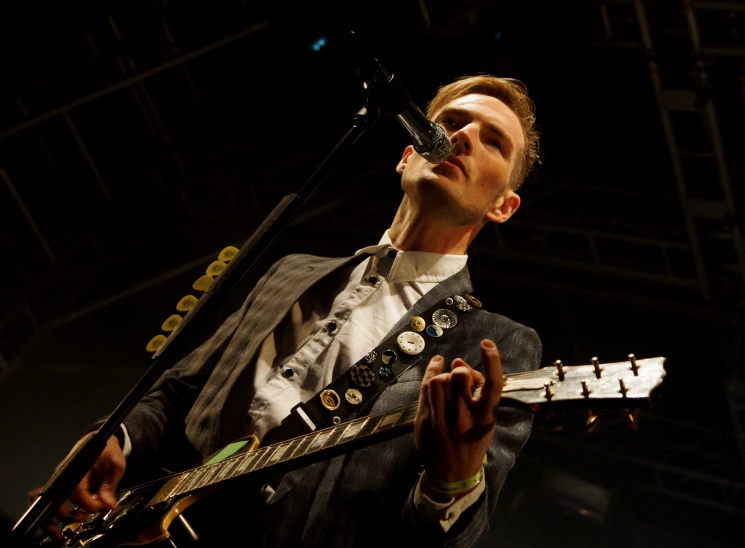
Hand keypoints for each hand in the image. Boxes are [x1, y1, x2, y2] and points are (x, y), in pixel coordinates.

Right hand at [28, 433, 125, 525]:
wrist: (102, 440)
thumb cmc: (108, 450)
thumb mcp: (116, 465)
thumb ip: (110, 485)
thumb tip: (108, 505)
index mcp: (78, 464)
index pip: (77, 488)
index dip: (87, 502)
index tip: (99, 508)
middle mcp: (65, 471)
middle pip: (64, 497)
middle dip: (78, 510)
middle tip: (94, 513)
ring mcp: (62, 477)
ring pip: (60, 500)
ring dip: (73, 511)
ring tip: (89, 513)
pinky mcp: (63, 482)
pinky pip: (64, 497)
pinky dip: (73, 506)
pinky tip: (84, 508)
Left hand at [414, 339, 503, 499]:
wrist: (453, 472)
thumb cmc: (473, 439)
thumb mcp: (484, 419)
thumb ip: (476, 391)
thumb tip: (458, 363)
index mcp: (486, 417)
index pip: (493, 385)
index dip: (492, 361)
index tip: (486, 344)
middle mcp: (466, 419)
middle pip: (459, 378)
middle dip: (460, 371)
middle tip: (459, 374)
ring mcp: (444, 421)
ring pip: (438, 381)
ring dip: (442, 375)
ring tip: (446, 382)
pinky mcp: (426, 422)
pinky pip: (425, 389)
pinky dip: (430, 374)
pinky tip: (435, 368)